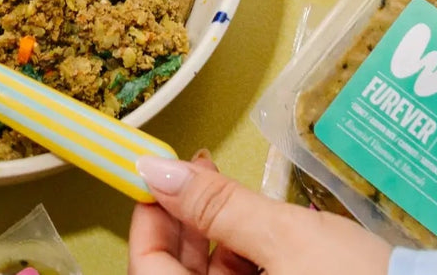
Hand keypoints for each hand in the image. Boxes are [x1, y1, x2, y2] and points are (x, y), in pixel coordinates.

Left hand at [130, 150, 391, 273]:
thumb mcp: (287, 237)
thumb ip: (218, 205)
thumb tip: (160, 172)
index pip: (148, 270)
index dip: (148, 220)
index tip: (156, 178)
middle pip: (179, 274)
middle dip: (184, 221)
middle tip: (196, 177)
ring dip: (216, 236)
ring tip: (233, 195)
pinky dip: (246, 258)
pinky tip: (261, 228)